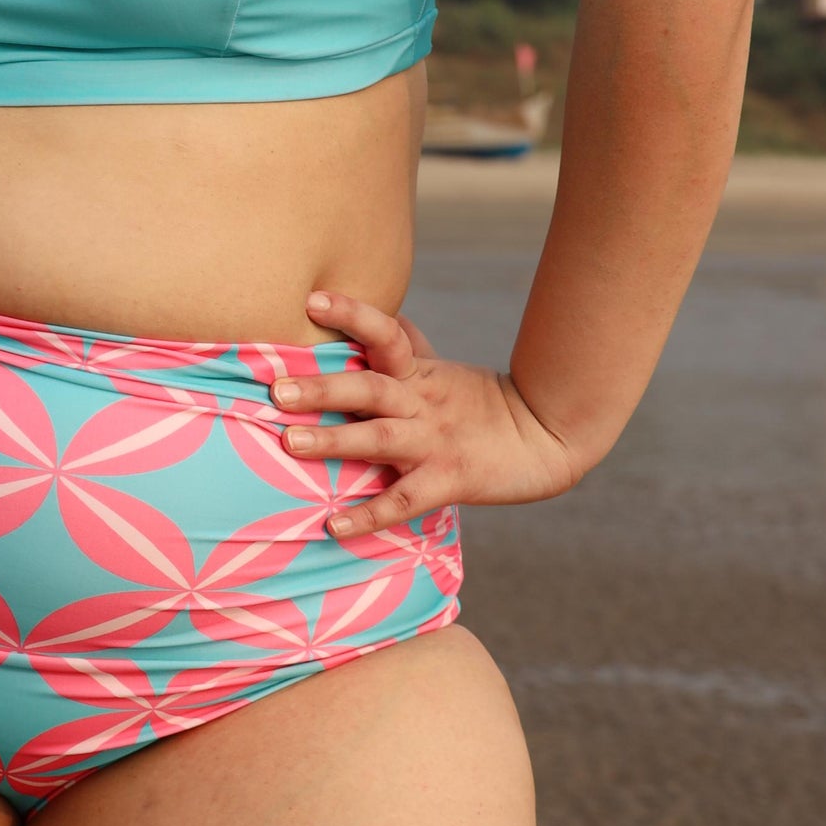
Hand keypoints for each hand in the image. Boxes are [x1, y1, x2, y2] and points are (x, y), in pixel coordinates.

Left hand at [273, 295, 584, 536]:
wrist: (548, 438)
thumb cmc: (481, 403)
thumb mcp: (440, 369)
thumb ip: (404, 347)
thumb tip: (370, 318)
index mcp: (419, 373)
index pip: (386, 333)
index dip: (352, 315)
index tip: (312, 300)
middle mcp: (423, 402)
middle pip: (370, 388)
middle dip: (323, 388)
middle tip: (277, 388)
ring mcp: (435, 441)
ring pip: (380, 439)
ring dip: (334, 442)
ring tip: (289, 444)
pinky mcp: (451, 479)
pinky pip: (404, 500)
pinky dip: (369, 514)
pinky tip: (334, 525)